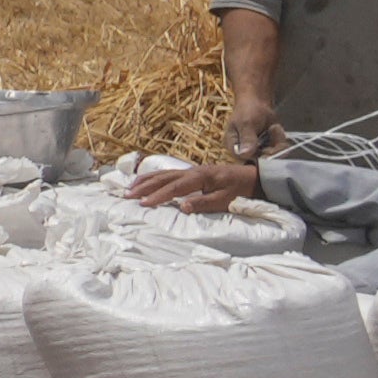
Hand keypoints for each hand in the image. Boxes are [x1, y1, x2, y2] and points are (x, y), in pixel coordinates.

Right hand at [134, 157, 261, 213]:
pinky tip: (146, 181)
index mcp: (200, 177)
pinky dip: (154, 176)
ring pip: (163, 173)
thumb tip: (182, 207)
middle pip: (163, 177)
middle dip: (144, 186)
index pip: (174, 187)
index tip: (143, 204)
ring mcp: (190, 170)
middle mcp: (191, 171)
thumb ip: (204, 203)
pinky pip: (168, 173)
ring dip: (145, 180)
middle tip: (127, 195)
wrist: (251, 177)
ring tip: (130, 187)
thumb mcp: (225, 200)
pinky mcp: (191, 172)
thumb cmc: (239, 191)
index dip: (158, 196)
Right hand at [222, 103, 277, 161]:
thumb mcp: (246, 123)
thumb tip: (245, 155)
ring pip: (274, 156)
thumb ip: (247, 139)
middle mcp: (245, 154)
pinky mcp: (269, 149)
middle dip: (272, 147)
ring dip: (278, 142)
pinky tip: (275, 130)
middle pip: (262, 161)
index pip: (245, 161)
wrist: (258, 103)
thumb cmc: (247, 110)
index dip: (258, 158)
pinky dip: (281, 140)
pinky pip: (280, 151)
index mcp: (233, 148)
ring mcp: (258, 152)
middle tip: (272, 129)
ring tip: (273, 127)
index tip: (266, 149)